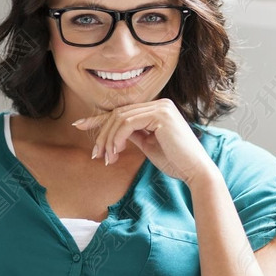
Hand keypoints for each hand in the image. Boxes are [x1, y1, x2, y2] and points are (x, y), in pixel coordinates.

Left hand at [72, 99, 215, 187]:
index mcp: (157, 109)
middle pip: (118, 113)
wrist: (195, 171)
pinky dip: (117, 137)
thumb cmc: (176, 162)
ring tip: (105, 158)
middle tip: (95, 154)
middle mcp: (159, 104)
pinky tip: (115, 151)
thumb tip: (114, 134)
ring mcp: (161, 107)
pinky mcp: (160, 115)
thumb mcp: (149, 146)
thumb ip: (134, 135)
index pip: (122, 111)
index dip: (99, 119)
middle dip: (102, 133)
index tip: (79, 125)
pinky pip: (128, 123)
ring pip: (120, 117)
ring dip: (108, 139)